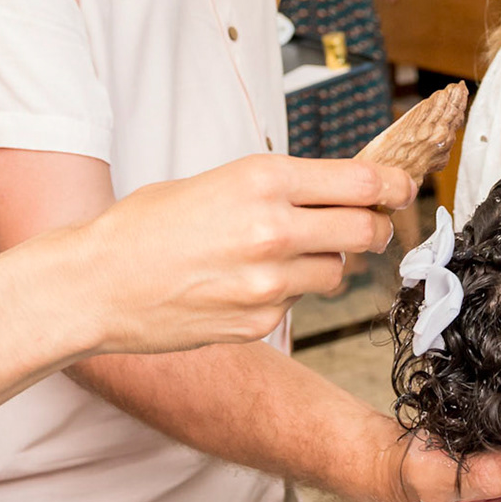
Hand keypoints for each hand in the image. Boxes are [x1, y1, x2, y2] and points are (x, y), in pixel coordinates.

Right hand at [82, 153, 413, 353]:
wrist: (97, 283)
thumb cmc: (145, 227)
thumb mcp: (216, 181)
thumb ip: (279, 186)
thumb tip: (338, 190)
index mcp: (263, 179)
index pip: (361, 180)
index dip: (393, 185)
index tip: (403, 188)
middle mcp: (274, 228)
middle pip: (367, 230)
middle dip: (376, 228)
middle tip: (370, 226)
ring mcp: (269, 281)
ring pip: (337, 272)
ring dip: (328, 263)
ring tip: (284, 256)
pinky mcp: (260, 322)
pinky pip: (297, 303)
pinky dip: (286, 293)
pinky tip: (246, 284)